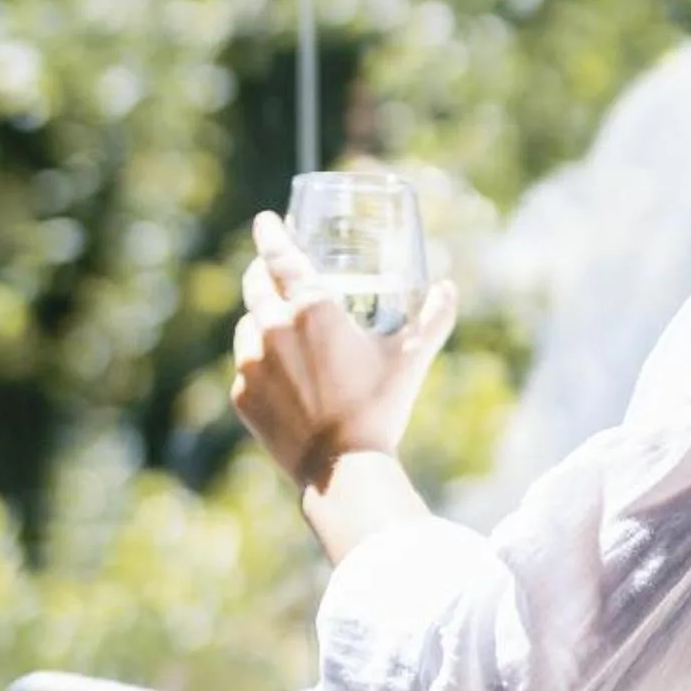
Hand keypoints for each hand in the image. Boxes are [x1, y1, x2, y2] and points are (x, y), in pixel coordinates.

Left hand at [230, 210, 458, 491]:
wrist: (342, 469)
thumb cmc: (379, 408)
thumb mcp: (411, 358)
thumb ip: (434, 318)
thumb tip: (449, 288)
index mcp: (311, 308)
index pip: (279, 255)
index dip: (270, 233)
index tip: (266, 221)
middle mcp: (272, 327)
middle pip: (255, 282)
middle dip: (262, 269)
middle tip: (274, 268)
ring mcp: (250, 361)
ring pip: (248, 324)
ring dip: (262, 319)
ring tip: (284, 329)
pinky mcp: (241, 393)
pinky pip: (246, 364)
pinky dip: (260, 361)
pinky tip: (282, 374)